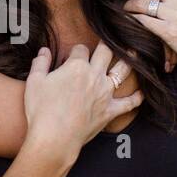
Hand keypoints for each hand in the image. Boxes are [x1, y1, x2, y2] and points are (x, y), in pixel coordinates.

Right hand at [24, 43, 142, 163]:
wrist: (54, 138)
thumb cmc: (41, 110)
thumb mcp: (34, 82)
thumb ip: (40, 63)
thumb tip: (44, 50)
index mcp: (76, 66)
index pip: (80, 49)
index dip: (76, 51)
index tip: (72, 56)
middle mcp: (94, 76)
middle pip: (105, 52)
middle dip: (107, 44)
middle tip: (113, 39)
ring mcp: (104, 94)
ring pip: (121, 72)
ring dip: (129, 61)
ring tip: (135, 53)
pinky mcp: (109, 111)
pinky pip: (128, 103)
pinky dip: (136, 98)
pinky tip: (142, 93)